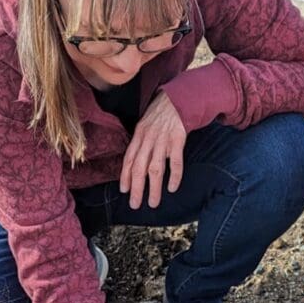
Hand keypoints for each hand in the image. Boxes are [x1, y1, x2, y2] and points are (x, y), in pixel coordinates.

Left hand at [120, 91, 185, 209]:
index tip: (124, 191)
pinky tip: (172, 188)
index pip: (129, 158)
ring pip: (155, 168)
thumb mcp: (146, 125)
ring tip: (153, 203)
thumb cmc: (162, 114)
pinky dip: (174, 176)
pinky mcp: (178, 139)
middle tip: (135, 204)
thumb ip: (141, 142)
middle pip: (139, 167)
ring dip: (153, 188)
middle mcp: (148, 138)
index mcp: (139, 135)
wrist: (179, 97)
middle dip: (136, 188)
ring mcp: (163, 139)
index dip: (125, 176)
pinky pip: (175, 161)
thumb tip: (136, 162)